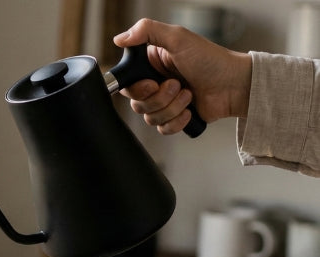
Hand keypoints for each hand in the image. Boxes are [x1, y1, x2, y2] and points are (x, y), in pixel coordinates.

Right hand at [113, 18, 251, 134]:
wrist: (234, 85)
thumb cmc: (211, 59)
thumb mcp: (178, 37)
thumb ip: (147, 31)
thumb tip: (119, 39)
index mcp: (150, 64)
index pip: (126, 84)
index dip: (136, 89)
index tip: (151, 84)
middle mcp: (154, 84)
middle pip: (136, 104)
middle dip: (159, 98)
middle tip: (177, 85)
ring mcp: (164, 102)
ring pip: (150, 118)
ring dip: (172, 108)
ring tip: (189, 94)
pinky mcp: (174, 118)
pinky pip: (163, 129)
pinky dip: (177, 121)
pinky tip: (190, 110)